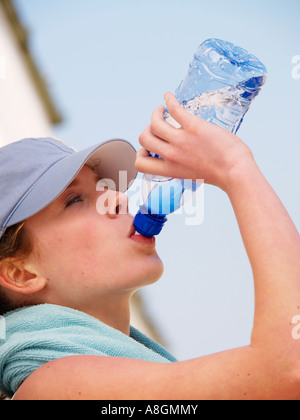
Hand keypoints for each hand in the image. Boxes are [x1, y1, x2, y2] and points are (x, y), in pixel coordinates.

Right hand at [135, 92, 252, 190]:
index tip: (148, 148)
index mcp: (170, 169)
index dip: (140, 154)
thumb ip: (179, 166)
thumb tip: (176, 157)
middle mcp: (171, 155)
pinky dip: (168, 100)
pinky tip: (168, 97)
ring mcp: (181, 140)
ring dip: (155, 113)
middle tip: (156, 126)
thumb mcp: (190, 175)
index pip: (140, 164)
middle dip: (147, 130)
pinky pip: (174, 109)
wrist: (235, 170)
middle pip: (143, 138)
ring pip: (154, 123)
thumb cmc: (220, 174)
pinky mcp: (193, 126)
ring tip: (161, 110)